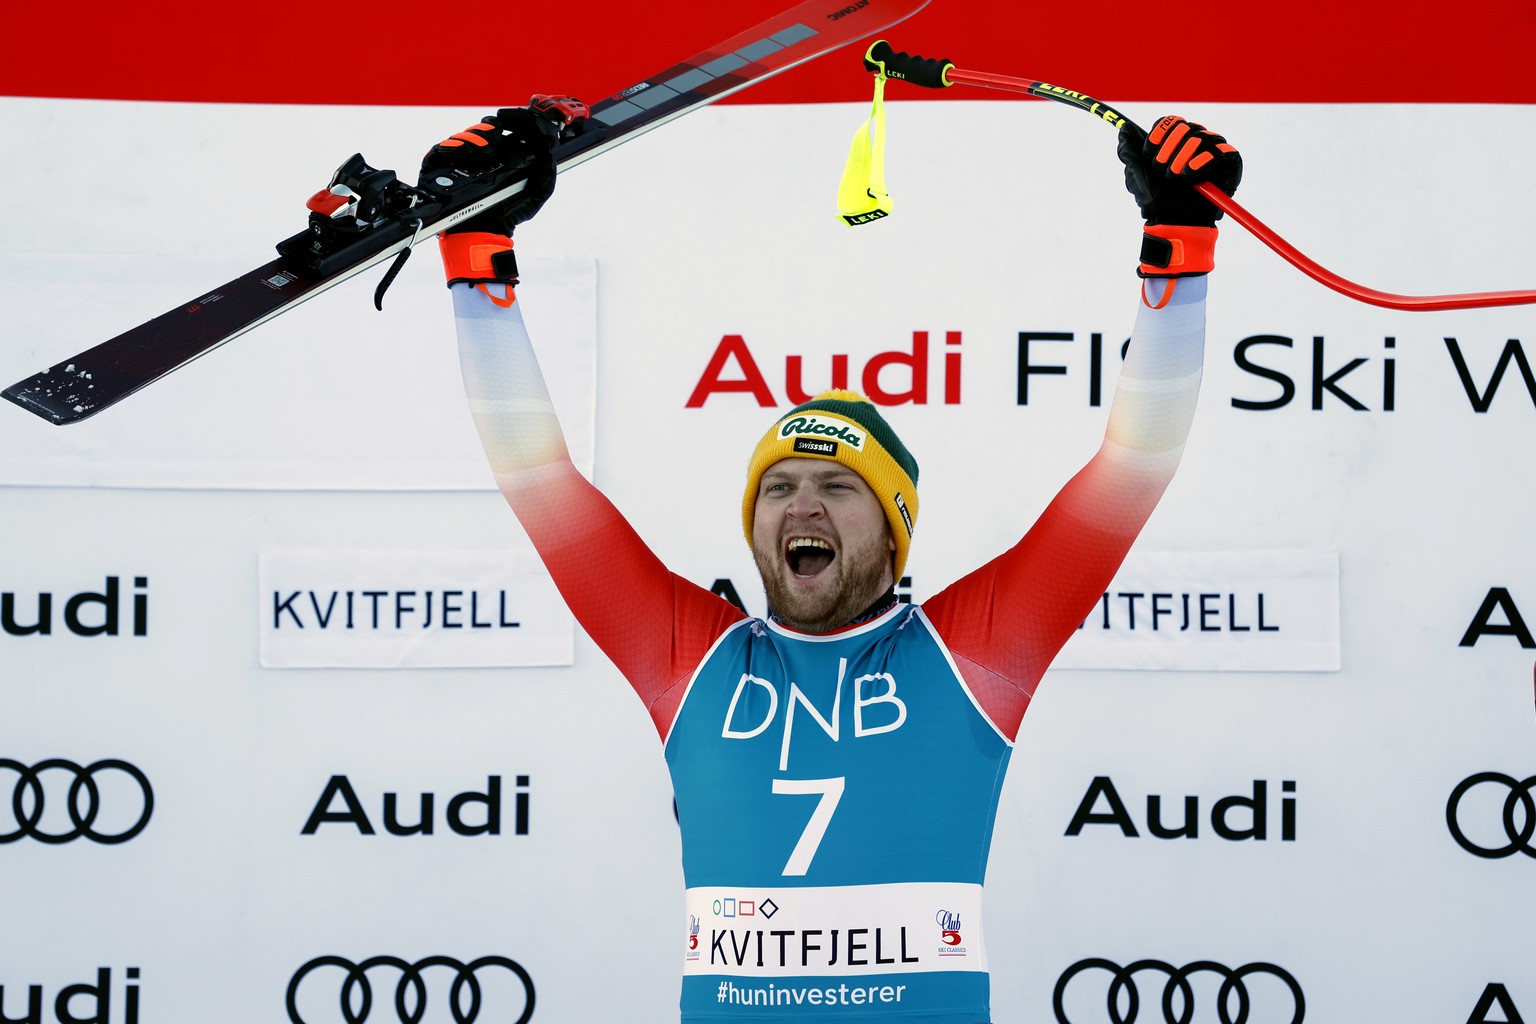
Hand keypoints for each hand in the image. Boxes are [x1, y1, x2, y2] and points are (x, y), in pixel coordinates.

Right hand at [425, 107, 559, 235]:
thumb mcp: (535, 196)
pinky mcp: (441, 166)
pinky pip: (443, 147)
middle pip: (483, 127)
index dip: (510, 120)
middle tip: (499, 134)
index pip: (502, 129)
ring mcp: (460, 158)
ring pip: (465, 134)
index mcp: (501, 156)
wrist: (485, 232)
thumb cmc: (508, 215)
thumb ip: (546, 174)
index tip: (513, 120)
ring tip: (488, 149)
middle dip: (492, 127)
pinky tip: (470, 152)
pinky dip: (457, 146)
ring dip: (478, 137)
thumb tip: (548, 152)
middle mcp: (480, 154)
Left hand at [1118, 116, 1241, 225]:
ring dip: (1182, 160)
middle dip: (1168, 150)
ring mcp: (1214, 150)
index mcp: (1176, 141)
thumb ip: (1129, 150)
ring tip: (1177, 178)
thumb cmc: (1157, 201)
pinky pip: (1220, 152)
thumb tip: (1124, 129)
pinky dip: (1202, 163)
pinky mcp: (1230, 161)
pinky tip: (1189, 175)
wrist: (1175, 222)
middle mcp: (1196, 141)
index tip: (1148, 155)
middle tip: (1161, 171)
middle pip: (1185, 127)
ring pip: (1200, 138)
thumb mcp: (1137, 175)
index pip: (1171, 122)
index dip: (1158, 136)